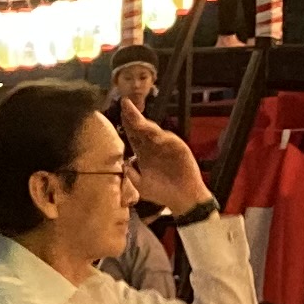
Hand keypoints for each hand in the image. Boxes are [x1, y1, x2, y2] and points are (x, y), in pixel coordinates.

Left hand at [119, 102, 209, 217]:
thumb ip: (132, 174)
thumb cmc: (163, 193)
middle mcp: (154, 147)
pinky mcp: (179, 149)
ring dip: (145, 124)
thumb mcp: (141, 186)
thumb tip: (124, 162)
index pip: (133, 135)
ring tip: (135, 116)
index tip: (120, 112)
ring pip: (154, 132)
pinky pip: (170, 141)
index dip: (127, 124)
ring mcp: (167, 146)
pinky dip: (162, 137)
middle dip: (133, 117)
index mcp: (144, 153)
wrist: (184, 199)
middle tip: (125, 104)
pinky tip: (154, 134)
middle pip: (142, 129)